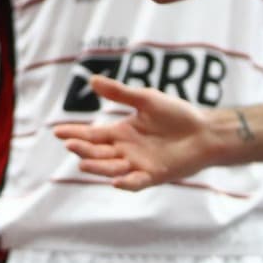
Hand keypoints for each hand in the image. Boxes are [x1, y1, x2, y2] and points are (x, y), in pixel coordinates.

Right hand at [52, 76, 217, 189]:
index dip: (75, 134)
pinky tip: (116, 180)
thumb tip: (92, 80)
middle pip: (98, 153)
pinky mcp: (154, 175)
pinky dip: (127, 183)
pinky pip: (137, 182)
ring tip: (82, 165)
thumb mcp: (146, 99)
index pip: (92, 135)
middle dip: (82, 150)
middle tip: (69, 145)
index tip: (57, 132)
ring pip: (111, 168)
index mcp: (121, 132)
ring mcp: (138, 164)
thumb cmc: (177, 114)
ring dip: (98, 167)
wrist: (206, 131)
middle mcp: (126, 150)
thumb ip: (120, 93)